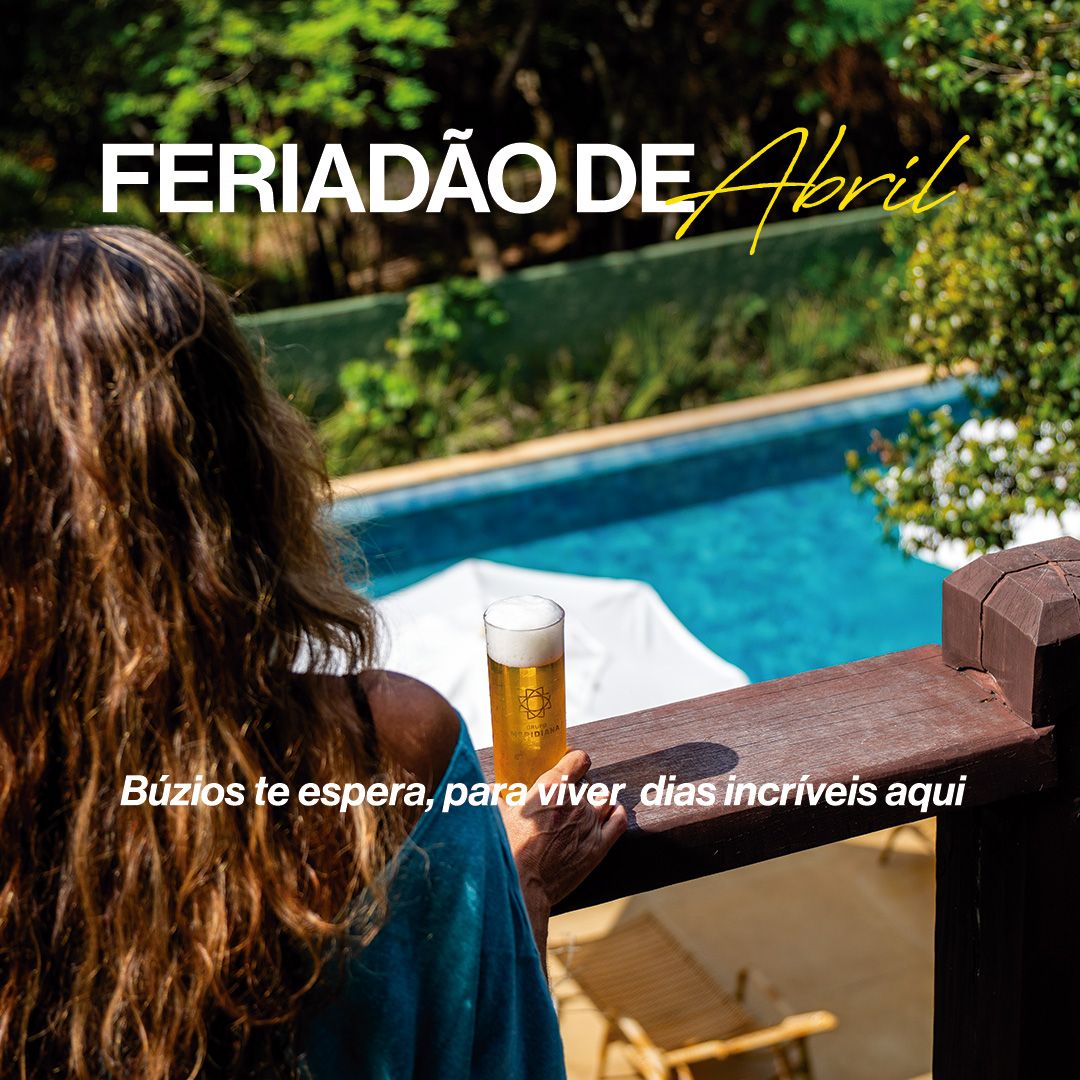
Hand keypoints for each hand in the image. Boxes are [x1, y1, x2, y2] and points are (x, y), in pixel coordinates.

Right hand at [499, 750, 627, 945]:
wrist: (523, 886)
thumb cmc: (507, 849)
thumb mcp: (497, 816)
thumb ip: (496, 797)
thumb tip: (492, 789)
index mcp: (551, 787)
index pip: (577, 759)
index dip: (574, 760)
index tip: (570, 765)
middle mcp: (575, 801)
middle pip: (588, 783)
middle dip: (577, 790)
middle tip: (563, 803)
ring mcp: (590, 823)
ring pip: (604, 798)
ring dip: (596, 801)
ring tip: (584, 811)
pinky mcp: (599, 846)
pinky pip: (618, 820)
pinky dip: (616, 813)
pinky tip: (611, 813)